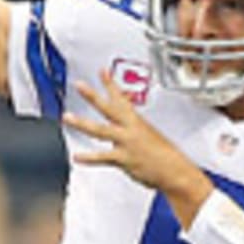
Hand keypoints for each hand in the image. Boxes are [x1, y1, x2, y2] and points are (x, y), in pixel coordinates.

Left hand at [62, 70, 211, 208]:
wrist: (175, 172)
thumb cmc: (164, 155)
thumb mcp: (148, 133)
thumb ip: (131, 125)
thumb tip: (125, 118)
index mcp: (136, 121)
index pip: (121, 98)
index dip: (111, 84)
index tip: (102, 71)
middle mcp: (130, 129)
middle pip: (108, 108)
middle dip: (93, 95)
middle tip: (79, 85)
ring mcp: (126, 143)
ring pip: (100, 130)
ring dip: (82, 123)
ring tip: (67, 117)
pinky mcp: (124, 159)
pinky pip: (103, 157)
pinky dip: (89, 158)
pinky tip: (77, 157)